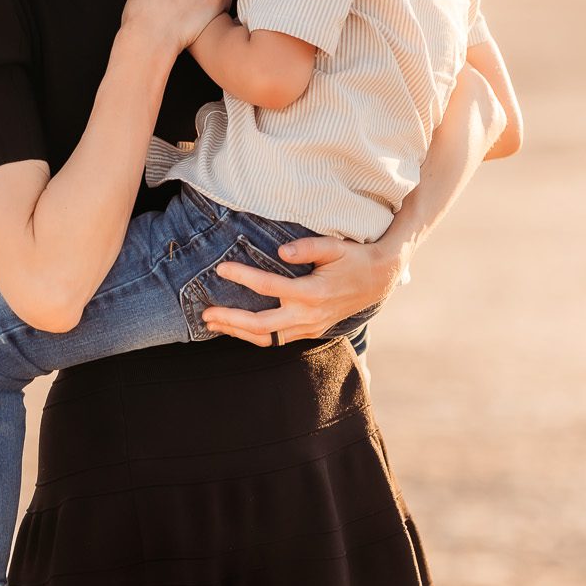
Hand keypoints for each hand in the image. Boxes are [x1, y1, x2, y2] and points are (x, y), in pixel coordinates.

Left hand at [198, 234, 405, 345]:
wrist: (380, 279)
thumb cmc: (354, 258)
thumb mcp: (335, 246)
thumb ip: (308, 247)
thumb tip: (281, 251)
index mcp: (311, 292)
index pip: (267, 286)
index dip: (241, 276)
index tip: (220, 268)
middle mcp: (308, 315)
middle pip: (260, 325)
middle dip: (229, 319)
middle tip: (205, 313)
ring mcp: (310, 327)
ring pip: (267, 339)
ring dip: (238, 333)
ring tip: (213, 325)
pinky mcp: (312, 332)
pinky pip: (278, 340)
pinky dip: (256, 336)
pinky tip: (239, 329)